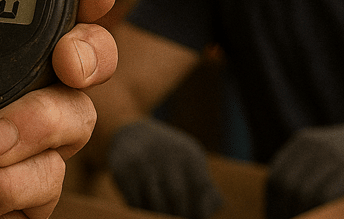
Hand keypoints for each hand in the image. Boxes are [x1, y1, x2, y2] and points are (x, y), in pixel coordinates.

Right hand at [107, 119, 223, 218]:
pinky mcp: (123, 170)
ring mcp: (143, 162)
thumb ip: (206, 185)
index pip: (200, 187)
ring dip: (158, 215)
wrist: (130, 133)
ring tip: (161, 215)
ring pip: (154, 202)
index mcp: (188, 154)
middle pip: (177, 197)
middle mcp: (166, 155)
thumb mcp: (190, 161)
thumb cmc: (168, 156)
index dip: (201, 210)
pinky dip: (140, 211)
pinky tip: (144, 210)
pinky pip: (134, 202)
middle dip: (179, 215)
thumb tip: (220, 205)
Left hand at [266, 120, 343, 218]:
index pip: (275, 175)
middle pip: (288, 185)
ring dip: (300, 213)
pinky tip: (319, 217)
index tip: (271, 215)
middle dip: (283, 210)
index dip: (271, 200)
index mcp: (302, 142)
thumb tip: (280, 203)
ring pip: (305, 192)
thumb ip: (304, 169)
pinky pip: (327, 194)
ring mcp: (333, 155)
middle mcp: (314, 145)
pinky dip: (319, 210)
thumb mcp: (322, 153)